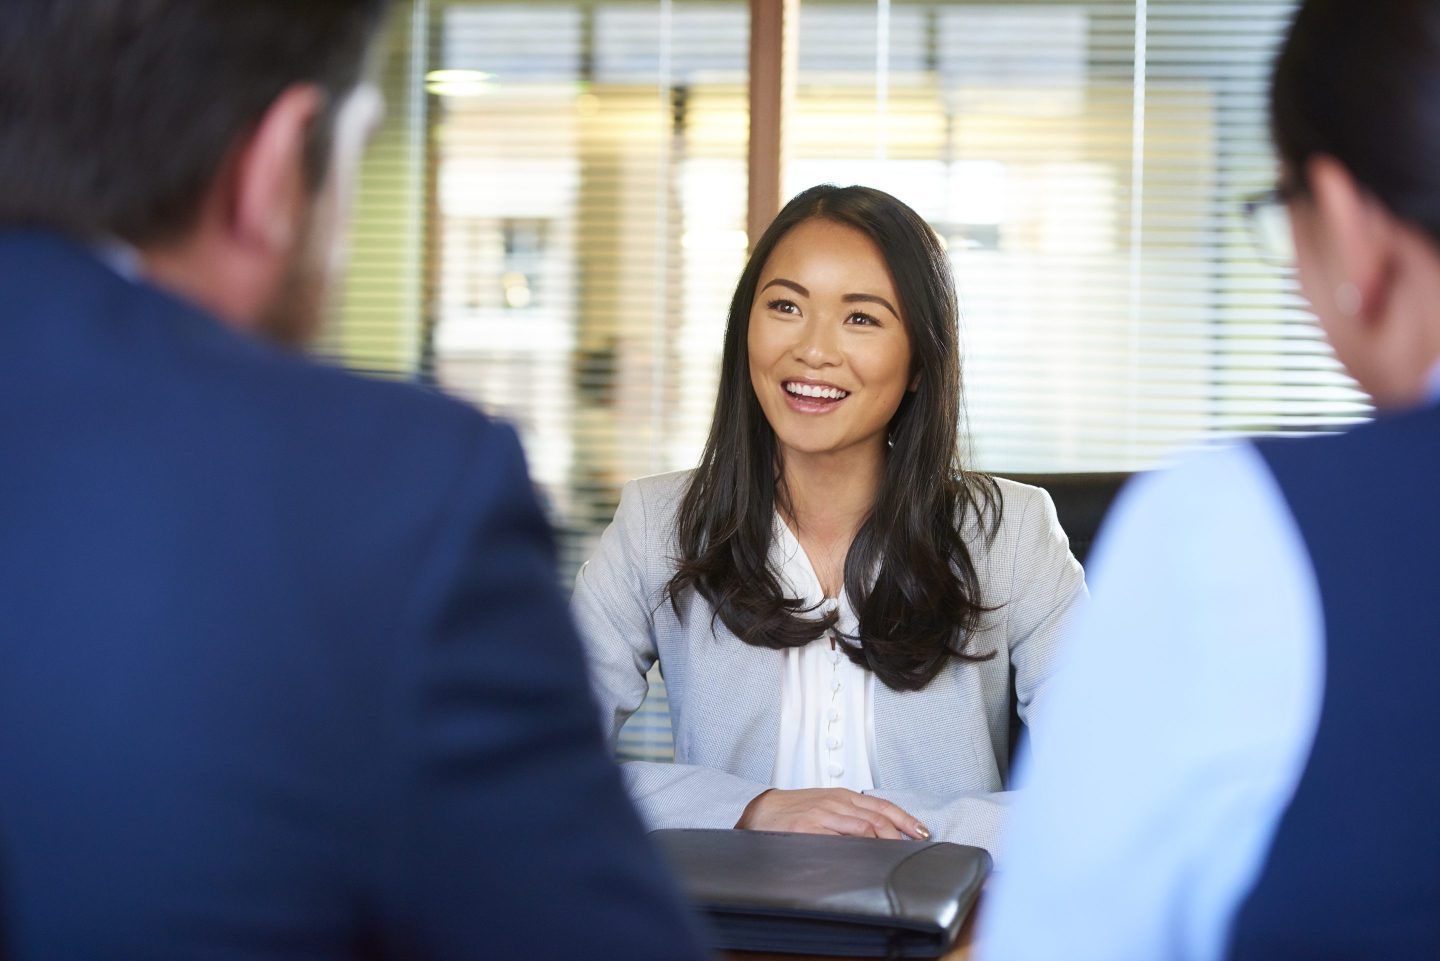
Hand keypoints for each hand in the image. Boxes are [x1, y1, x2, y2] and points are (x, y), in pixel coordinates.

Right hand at [735, 788, 929, 839]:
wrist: (762, 812)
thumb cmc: (794, 811)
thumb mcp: (826, 807)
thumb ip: (849, 816)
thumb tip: (879, 834)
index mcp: (843, 796)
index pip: (882, 806)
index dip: (905, 819)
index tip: (921, 832)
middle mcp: (837, 802)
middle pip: (878, 818)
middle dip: (899, 835)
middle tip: (913, 850)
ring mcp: (824, 814)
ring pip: (865, 828)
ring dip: (885, 843)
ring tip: (897, 856)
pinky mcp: (810, 827)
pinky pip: (842, 839)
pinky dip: (860, 848)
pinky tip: (869, 857)